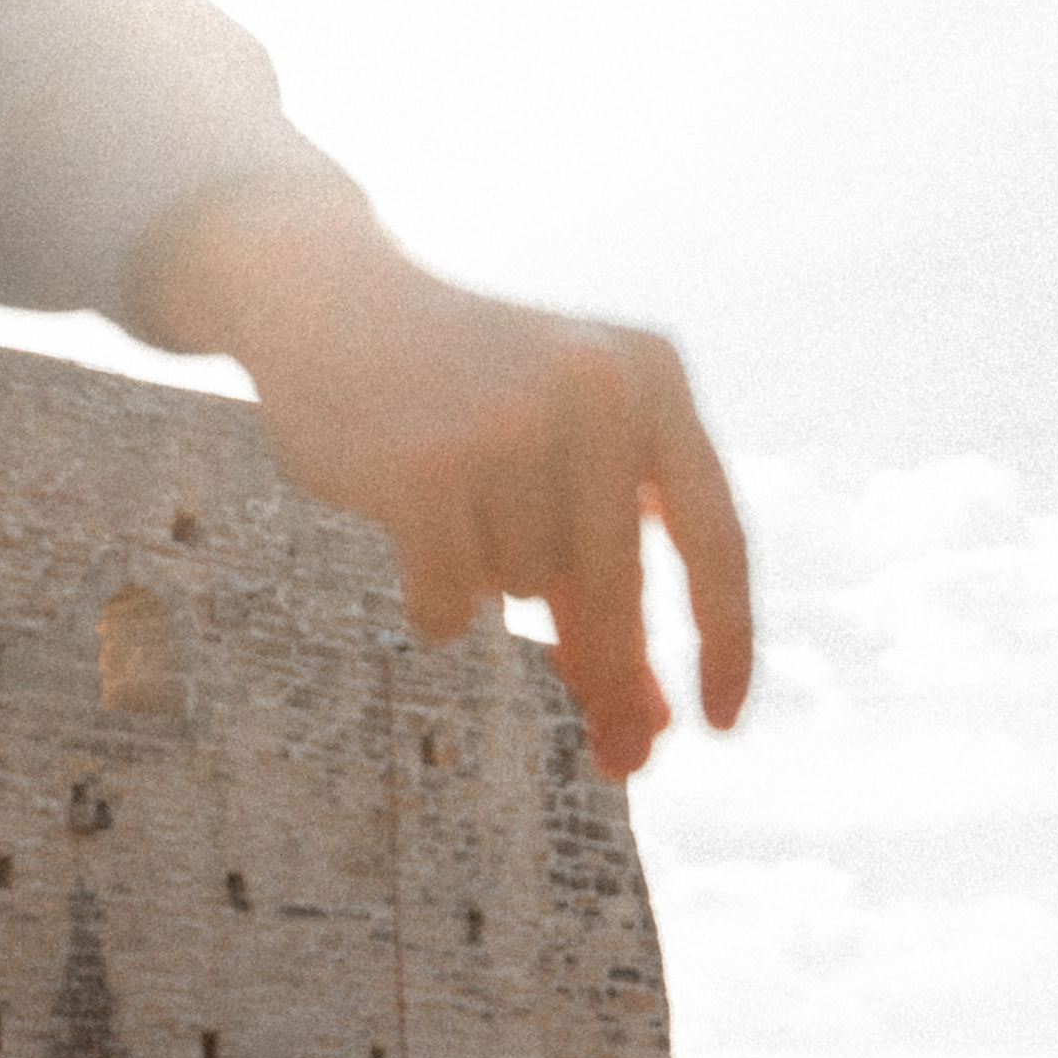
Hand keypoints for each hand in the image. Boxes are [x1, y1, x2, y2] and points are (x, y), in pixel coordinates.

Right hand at [132, 175, 752, 777]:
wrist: (329, 298)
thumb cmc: (462, 394)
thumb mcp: (558, 458)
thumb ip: (609, 574)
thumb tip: (648, 731)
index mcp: (652, 373)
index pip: (718, 534)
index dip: (729, 641)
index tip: (724, 724)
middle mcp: (595, 386)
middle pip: (623, 589)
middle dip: (614, 677)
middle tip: (622, 759)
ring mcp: (507, 422)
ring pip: (524, 589)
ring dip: (489, 575)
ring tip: (453, 498)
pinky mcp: (425, 467)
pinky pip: (450, 603)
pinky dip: (430, 592)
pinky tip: (403, 517)